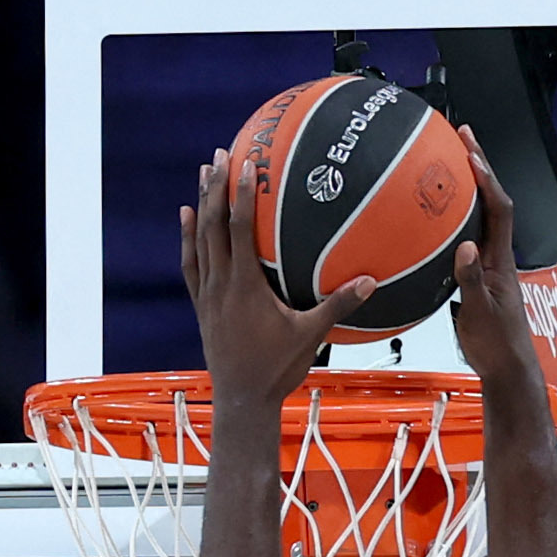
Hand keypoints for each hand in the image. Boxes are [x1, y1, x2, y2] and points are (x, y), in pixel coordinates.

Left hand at [181, 150, 373, 411]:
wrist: (242, 403)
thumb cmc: (277, 370)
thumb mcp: (311, 337)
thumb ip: (337, 306)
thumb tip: (368, 282)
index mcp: (245, 286)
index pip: (241, 229)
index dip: (242, 194)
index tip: (247, 163)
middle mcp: (221, 284)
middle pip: (214, 225)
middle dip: (216, 187)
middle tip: (220, 153)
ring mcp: (208, 295)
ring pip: (199, 240)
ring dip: (201, 204)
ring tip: (203, 173)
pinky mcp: (202, 307)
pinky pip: (191, 264)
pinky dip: (188, 238)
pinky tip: (187, 217)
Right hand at [449, 132, 537, 385]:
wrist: (506, 369)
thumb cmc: (495, 346)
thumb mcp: (478, 313)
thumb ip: (470, 281)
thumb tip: (465, 247)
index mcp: (500, 260)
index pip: (498, 209)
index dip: (486, 179)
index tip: (470, 152)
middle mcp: (498, 255)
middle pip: (492, 201)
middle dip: (478, 167)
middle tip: (462, 136)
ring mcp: (490, 264)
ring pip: (481, 216)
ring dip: (468, 187)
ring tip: (451, 161)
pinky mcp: (480, 275)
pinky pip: (468, 236)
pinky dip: (456, 216)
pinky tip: (438, 214)